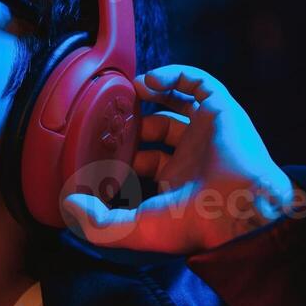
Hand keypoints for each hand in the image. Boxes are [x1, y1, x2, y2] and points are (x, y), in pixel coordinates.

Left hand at [61, 64, 294, 253]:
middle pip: (159, 129)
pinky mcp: (222, 110)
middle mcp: (194, 156)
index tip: (100, 147)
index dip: (122, 152)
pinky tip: (148, 82)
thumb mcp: (134, 229)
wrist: (237, 207)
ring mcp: (208, 132)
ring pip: (180, 103)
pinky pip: (199, 83)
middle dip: (134, 122)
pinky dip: (175, 75)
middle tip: (113, 117)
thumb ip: (97, 222)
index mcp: (177, 183)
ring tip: (129, 90)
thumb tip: (68, 204)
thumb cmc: (192, 222)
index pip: (145, 161)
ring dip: (153, 94)